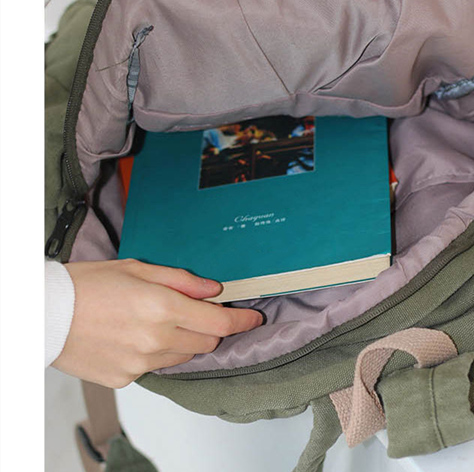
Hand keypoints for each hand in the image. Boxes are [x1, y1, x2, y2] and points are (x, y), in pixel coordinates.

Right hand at [53, 259, 262, 387]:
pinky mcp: (126, 377)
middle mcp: (156, 338)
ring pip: (184, 356)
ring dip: (186, 341)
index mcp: (163, 307)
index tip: (254, 319)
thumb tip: (214, 289)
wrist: (46, 313)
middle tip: (203, 314)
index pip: (219, 323)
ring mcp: (141, 362)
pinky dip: (158, 353)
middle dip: (212, 329)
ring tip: (162, 321)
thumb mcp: (139, 268)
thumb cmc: (90, 284)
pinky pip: (157, 367)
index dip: (242, 322)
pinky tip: (138, 336)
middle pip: (206, 342)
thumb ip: (182, 280)